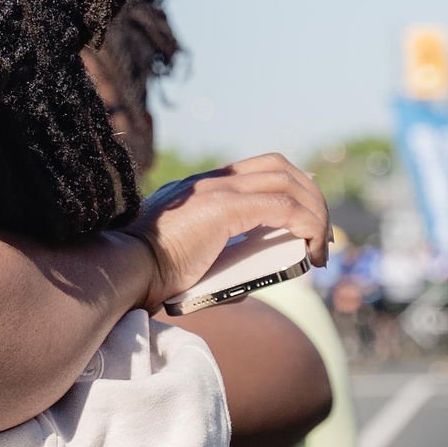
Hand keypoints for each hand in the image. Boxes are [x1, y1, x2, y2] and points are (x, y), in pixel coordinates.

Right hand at [138, 157, 328, 309]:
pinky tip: (311, 249)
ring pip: (288, 183)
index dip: (292, 188)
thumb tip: (255, 279)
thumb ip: (220, 259)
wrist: (125, 272)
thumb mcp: (191, 260)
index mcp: (199, 188)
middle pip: (280, 167)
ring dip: (315, 214)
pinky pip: (283, 206)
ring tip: (320, 248)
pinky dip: (307, 225)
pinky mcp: (223, 207)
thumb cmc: (150, 276)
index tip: (305, 220)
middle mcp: (210, 180)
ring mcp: (216, 189)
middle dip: (312, 198)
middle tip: (322, 236)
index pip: (258, 169)